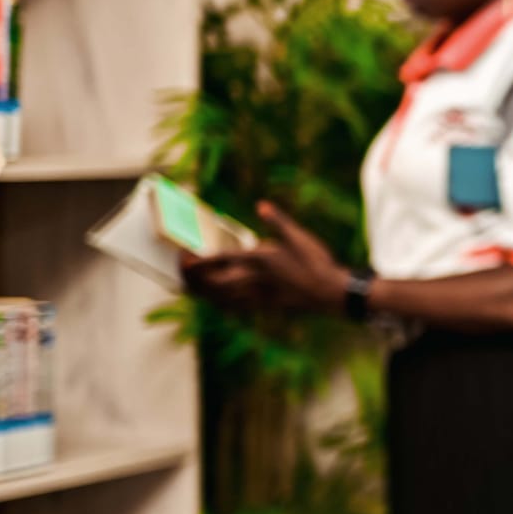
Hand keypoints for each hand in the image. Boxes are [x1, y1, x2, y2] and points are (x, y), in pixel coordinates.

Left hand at [179, 202, 347, 314]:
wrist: (330, 292)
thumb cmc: (316, 262)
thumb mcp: (299, 237)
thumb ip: (277, 221)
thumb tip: (262, 205)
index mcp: (258, 259)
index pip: (219, 260)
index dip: (198, 260)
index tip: (184, 256)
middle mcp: (253, 279)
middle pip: (213, 282)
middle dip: (193, 278)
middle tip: (182, 272)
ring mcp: (257, 295)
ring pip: (220, 298)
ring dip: (202, 293)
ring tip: (189, 287)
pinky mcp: (264, 305)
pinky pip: (235, 307)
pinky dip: (220, 304)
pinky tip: (217, 302)